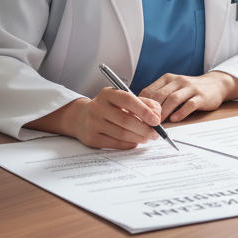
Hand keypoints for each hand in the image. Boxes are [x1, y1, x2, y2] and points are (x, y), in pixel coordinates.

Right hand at [32, 87, 161, 149]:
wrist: (80, 117)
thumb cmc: (108, 107)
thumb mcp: (122, 99)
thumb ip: (142, 103)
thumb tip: (157, 113)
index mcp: (108, 94)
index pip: (128, 100)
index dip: (144, 111)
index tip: (157, 120)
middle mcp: (98, 107)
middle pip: (126, 120)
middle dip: (144, 129)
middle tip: (155, 134)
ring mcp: (93, 123)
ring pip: (121, 134)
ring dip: (138, 138)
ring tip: (147, 138)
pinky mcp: (91, 138)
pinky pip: (114, 144)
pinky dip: (128, 144)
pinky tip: (135, 142)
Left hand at [139, 71, 237, 121]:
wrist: (216, 84)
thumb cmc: (190, 89)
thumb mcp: (173, 87)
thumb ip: (160, 95)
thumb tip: (140, 111)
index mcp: (168, 79)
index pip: (149, 90)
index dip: (141, 104)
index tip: (136, 116)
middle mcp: (178, 81)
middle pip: (160, 95)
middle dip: (151, 110)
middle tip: (145, 123)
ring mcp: (190, 88)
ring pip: (173, 99)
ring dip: (164, 112)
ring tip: (158, 123)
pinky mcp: (201, 96)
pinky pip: (189, 104)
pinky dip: (181, 112)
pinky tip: (175, 119)